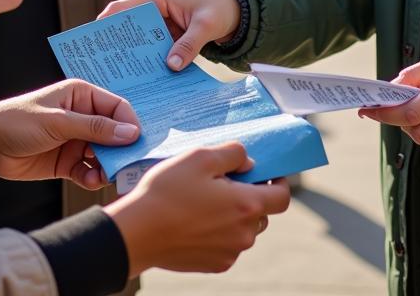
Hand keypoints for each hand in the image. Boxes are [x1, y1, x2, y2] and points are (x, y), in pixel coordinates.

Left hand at [0, 79, 139, 187]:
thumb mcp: (58, 122)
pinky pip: (90, 170)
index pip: (117, 107)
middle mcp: (84, 116)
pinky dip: (93, 177)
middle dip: (122, 150)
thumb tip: (130, 133)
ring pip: (104, 154)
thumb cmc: (19, 121)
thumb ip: (94, 128)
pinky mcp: (68, 161)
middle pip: (114, 133)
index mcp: (83, 95)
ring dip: (108, 166)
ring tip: (105, 176)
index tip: (138, 142)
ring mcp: (77, 140)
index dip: (129, 124)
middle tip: (128, 166)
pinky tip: (90, 180)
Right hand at [99, 0, 241, 70]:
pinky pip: (150, 50)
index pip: (121, 8)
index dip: (104, 23)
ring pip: (136, 42)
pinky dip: (145, 62)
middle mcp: (152, 10)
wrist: (235, 13)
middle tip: (99, 68)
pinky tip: (140, 79)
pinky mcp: (165, 38)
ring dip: (129, 57)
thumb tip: (171, 65)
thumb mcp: (206, 26)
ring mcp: (158, 25)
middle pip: (125, 27)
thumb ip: (190, 44)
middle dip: (113, 45)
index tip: (92, 43)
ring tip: (115, 78)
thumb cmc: (219, 10)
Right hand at [105, 143, 290, 275]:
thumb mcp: (201, 157)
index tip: (264, 173)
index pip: (282, 197)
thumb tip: (249, 162)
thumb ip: (233, 154)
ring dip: (233, 214)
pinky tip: (195, 219)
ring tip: (204, 200)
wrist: (137, 233)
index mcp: (247, 206)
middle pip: (262, 212)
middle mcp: (244, 235)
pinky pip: (227, 244)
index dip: (277, 181)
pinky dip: (219, 231)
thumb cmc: (168, 191)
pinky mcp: (214, 265)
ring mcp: (229, 253)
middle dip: (249, 195)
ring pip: (244, 229)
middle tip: (223, 181)